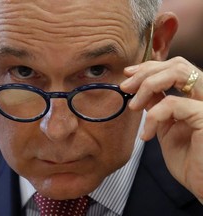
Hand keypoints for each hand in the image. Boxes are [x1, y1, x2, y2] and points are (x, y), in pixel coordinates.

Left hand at [121, 56, 202, 203]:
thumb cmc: (189, 162)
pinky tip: (146, 134)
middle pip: (177, 64)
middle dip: (146, 72)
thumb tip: (141, 92)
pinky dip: (153, 116)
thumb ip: (158, 108)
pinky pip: (172, 103)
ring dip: (148, 85)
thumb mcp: (166, 129)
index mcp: (196, 98)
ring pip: (177, 72)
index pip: (175, 69)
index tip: (128, 74)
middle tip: (125, 86)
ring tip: (133, 105)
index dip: (150, 67)